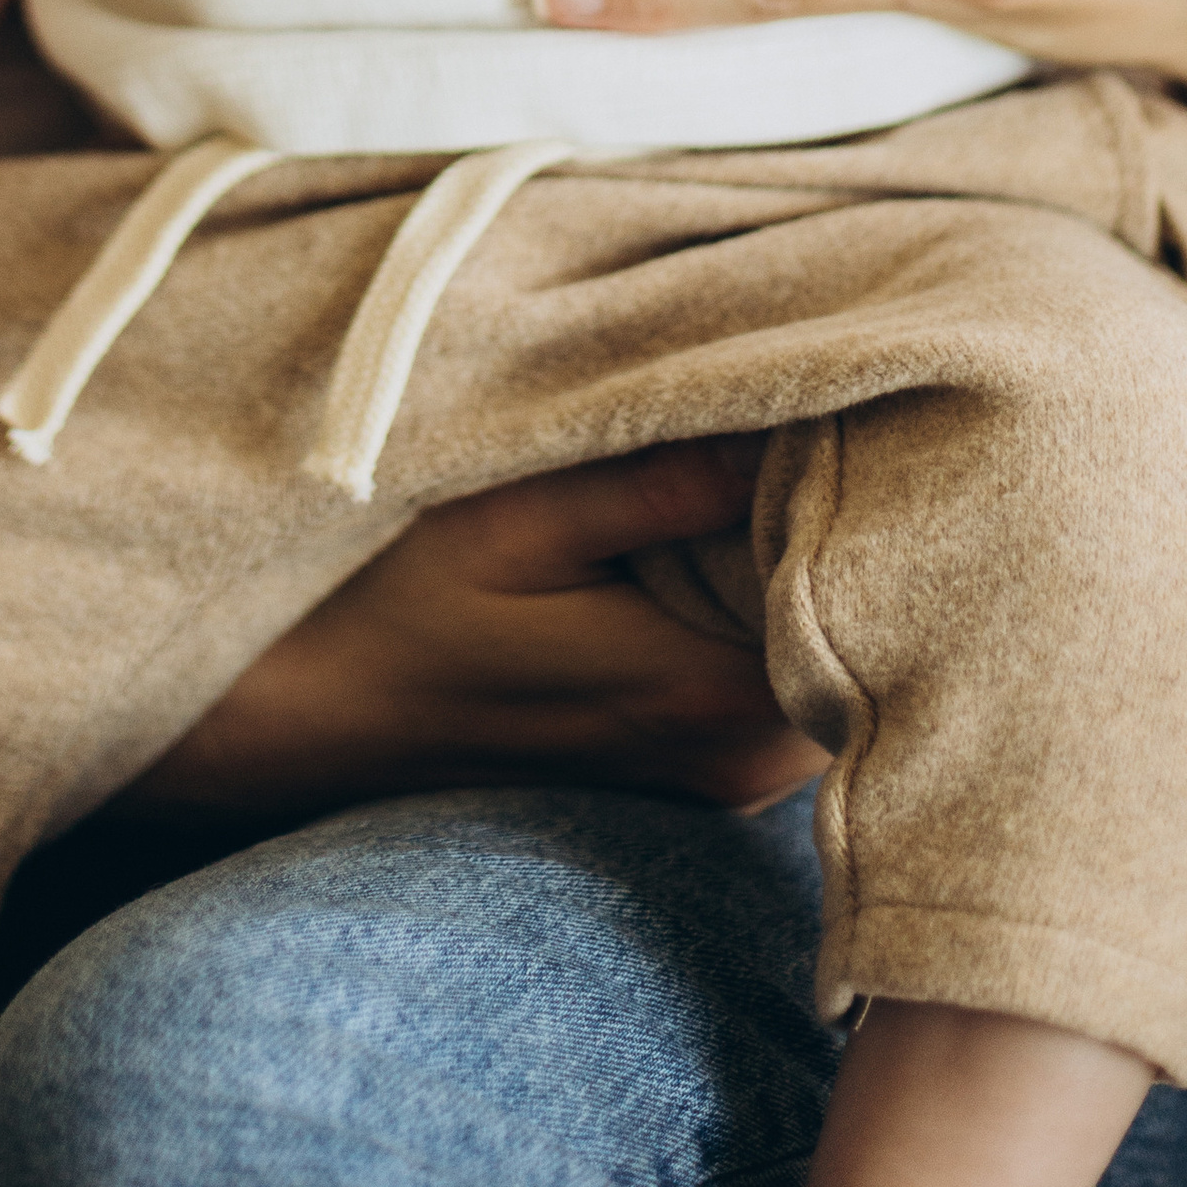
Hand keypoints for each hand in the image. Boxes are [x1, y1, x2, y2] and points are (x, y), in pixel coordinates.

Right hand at [123, 437, 823, 819]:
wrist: (303, 715)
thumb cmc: (393, 604)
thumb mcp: (510, 514)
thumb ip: (654, 479)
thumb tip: (789, 412)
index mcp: (705, 699)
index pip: (877, 615)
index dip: (883, 506)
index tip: (859, 406)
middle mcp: (733, 765)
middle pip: (874, 643)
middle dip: (861, 529)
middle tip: (828, 409)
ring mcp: (714, 780)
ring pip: (832, 664)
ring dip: (817, 567)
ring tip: (776, 459)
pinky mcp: (690, 770)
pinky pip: (783, 684)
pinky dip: (778, 607)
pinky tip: (731, 531)